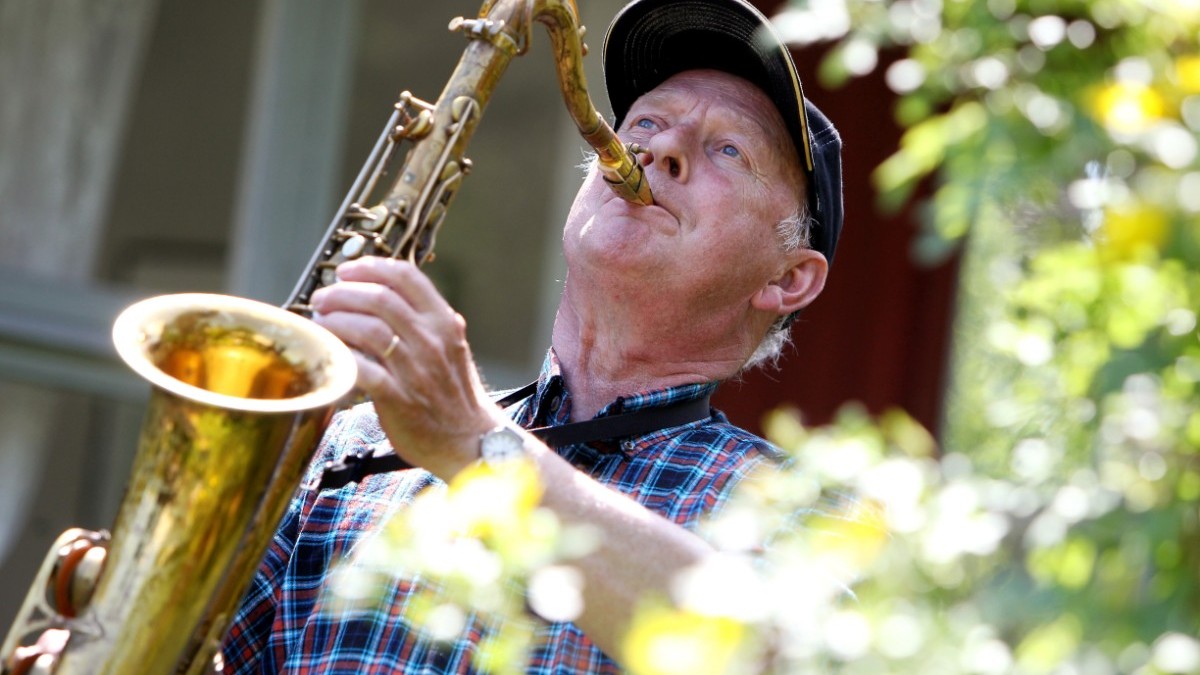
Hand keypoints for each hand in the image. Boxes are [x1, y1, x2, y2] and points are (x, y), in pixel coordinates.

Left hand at [309, 257, 503, 479]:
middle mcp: (431, 340)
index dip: (370, 267)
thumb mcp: (450, 346)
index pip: (406, 277)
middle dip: (342, 293)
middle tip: (323, 299)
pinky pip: (362, 368)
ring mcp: (415, 369)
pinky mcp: (399, 398)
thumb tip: (383, 296)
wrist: (468, 440)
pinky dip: (340, 357)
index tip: (347, 271)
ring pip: (367, 328)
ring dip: (336, 321)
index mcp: (443, 322)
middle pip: (379, 298)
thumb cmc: (455, 395)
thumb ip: (423, 321)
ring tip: (321, 323)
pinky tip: (329, 354)